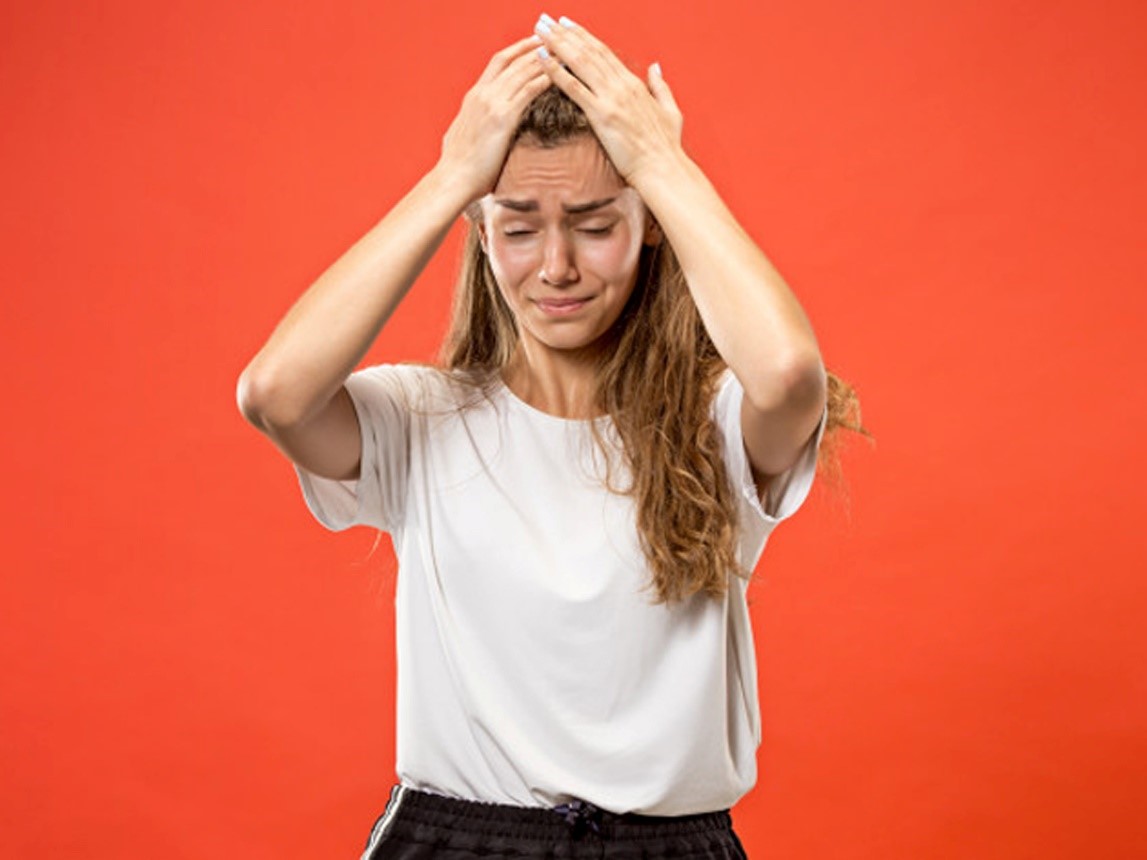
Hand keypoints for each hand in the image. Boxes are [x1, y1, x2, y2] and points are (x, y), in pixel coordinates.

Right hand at [437, 36, 551, 202]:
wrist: (454, 179)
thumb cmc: (460, 167)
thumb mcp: (465, 136)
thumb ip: (476, 125)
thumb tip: (481, 129)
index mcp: (474, 97)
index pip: (498, 63)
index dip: (517, 50)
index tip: (534, 44)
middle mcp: (482, 94)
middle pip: (511, 60)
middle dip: (534, 48)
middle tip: (554, 40)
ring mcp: (491, 104)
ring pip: (521, 71)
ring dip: (543, 60)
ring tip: (562, 53)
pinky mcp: (502, 118)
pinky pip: (527, 91)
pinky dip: (543, 80)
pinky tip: (558, 76)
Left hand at [533, 16, 684, 184]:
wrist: (663, 169)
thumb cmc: (666, 147)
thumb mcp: (671, 111)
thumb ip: (660, 87)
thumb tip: (655, 67)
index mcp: (635, 84)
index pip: (604, 53)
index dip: (583, 37)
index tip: (566, 25)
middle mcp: (621, 86)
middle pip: (588, 52)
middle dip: (564, 34)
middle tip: (544, 20)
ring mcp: (611, 99)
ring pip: (580, 62)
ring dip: (556, 44)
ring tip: (539, 30)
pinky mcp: (602, 115)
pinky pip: (575, 88)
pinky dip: (556, 72)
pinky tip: (542, 59)